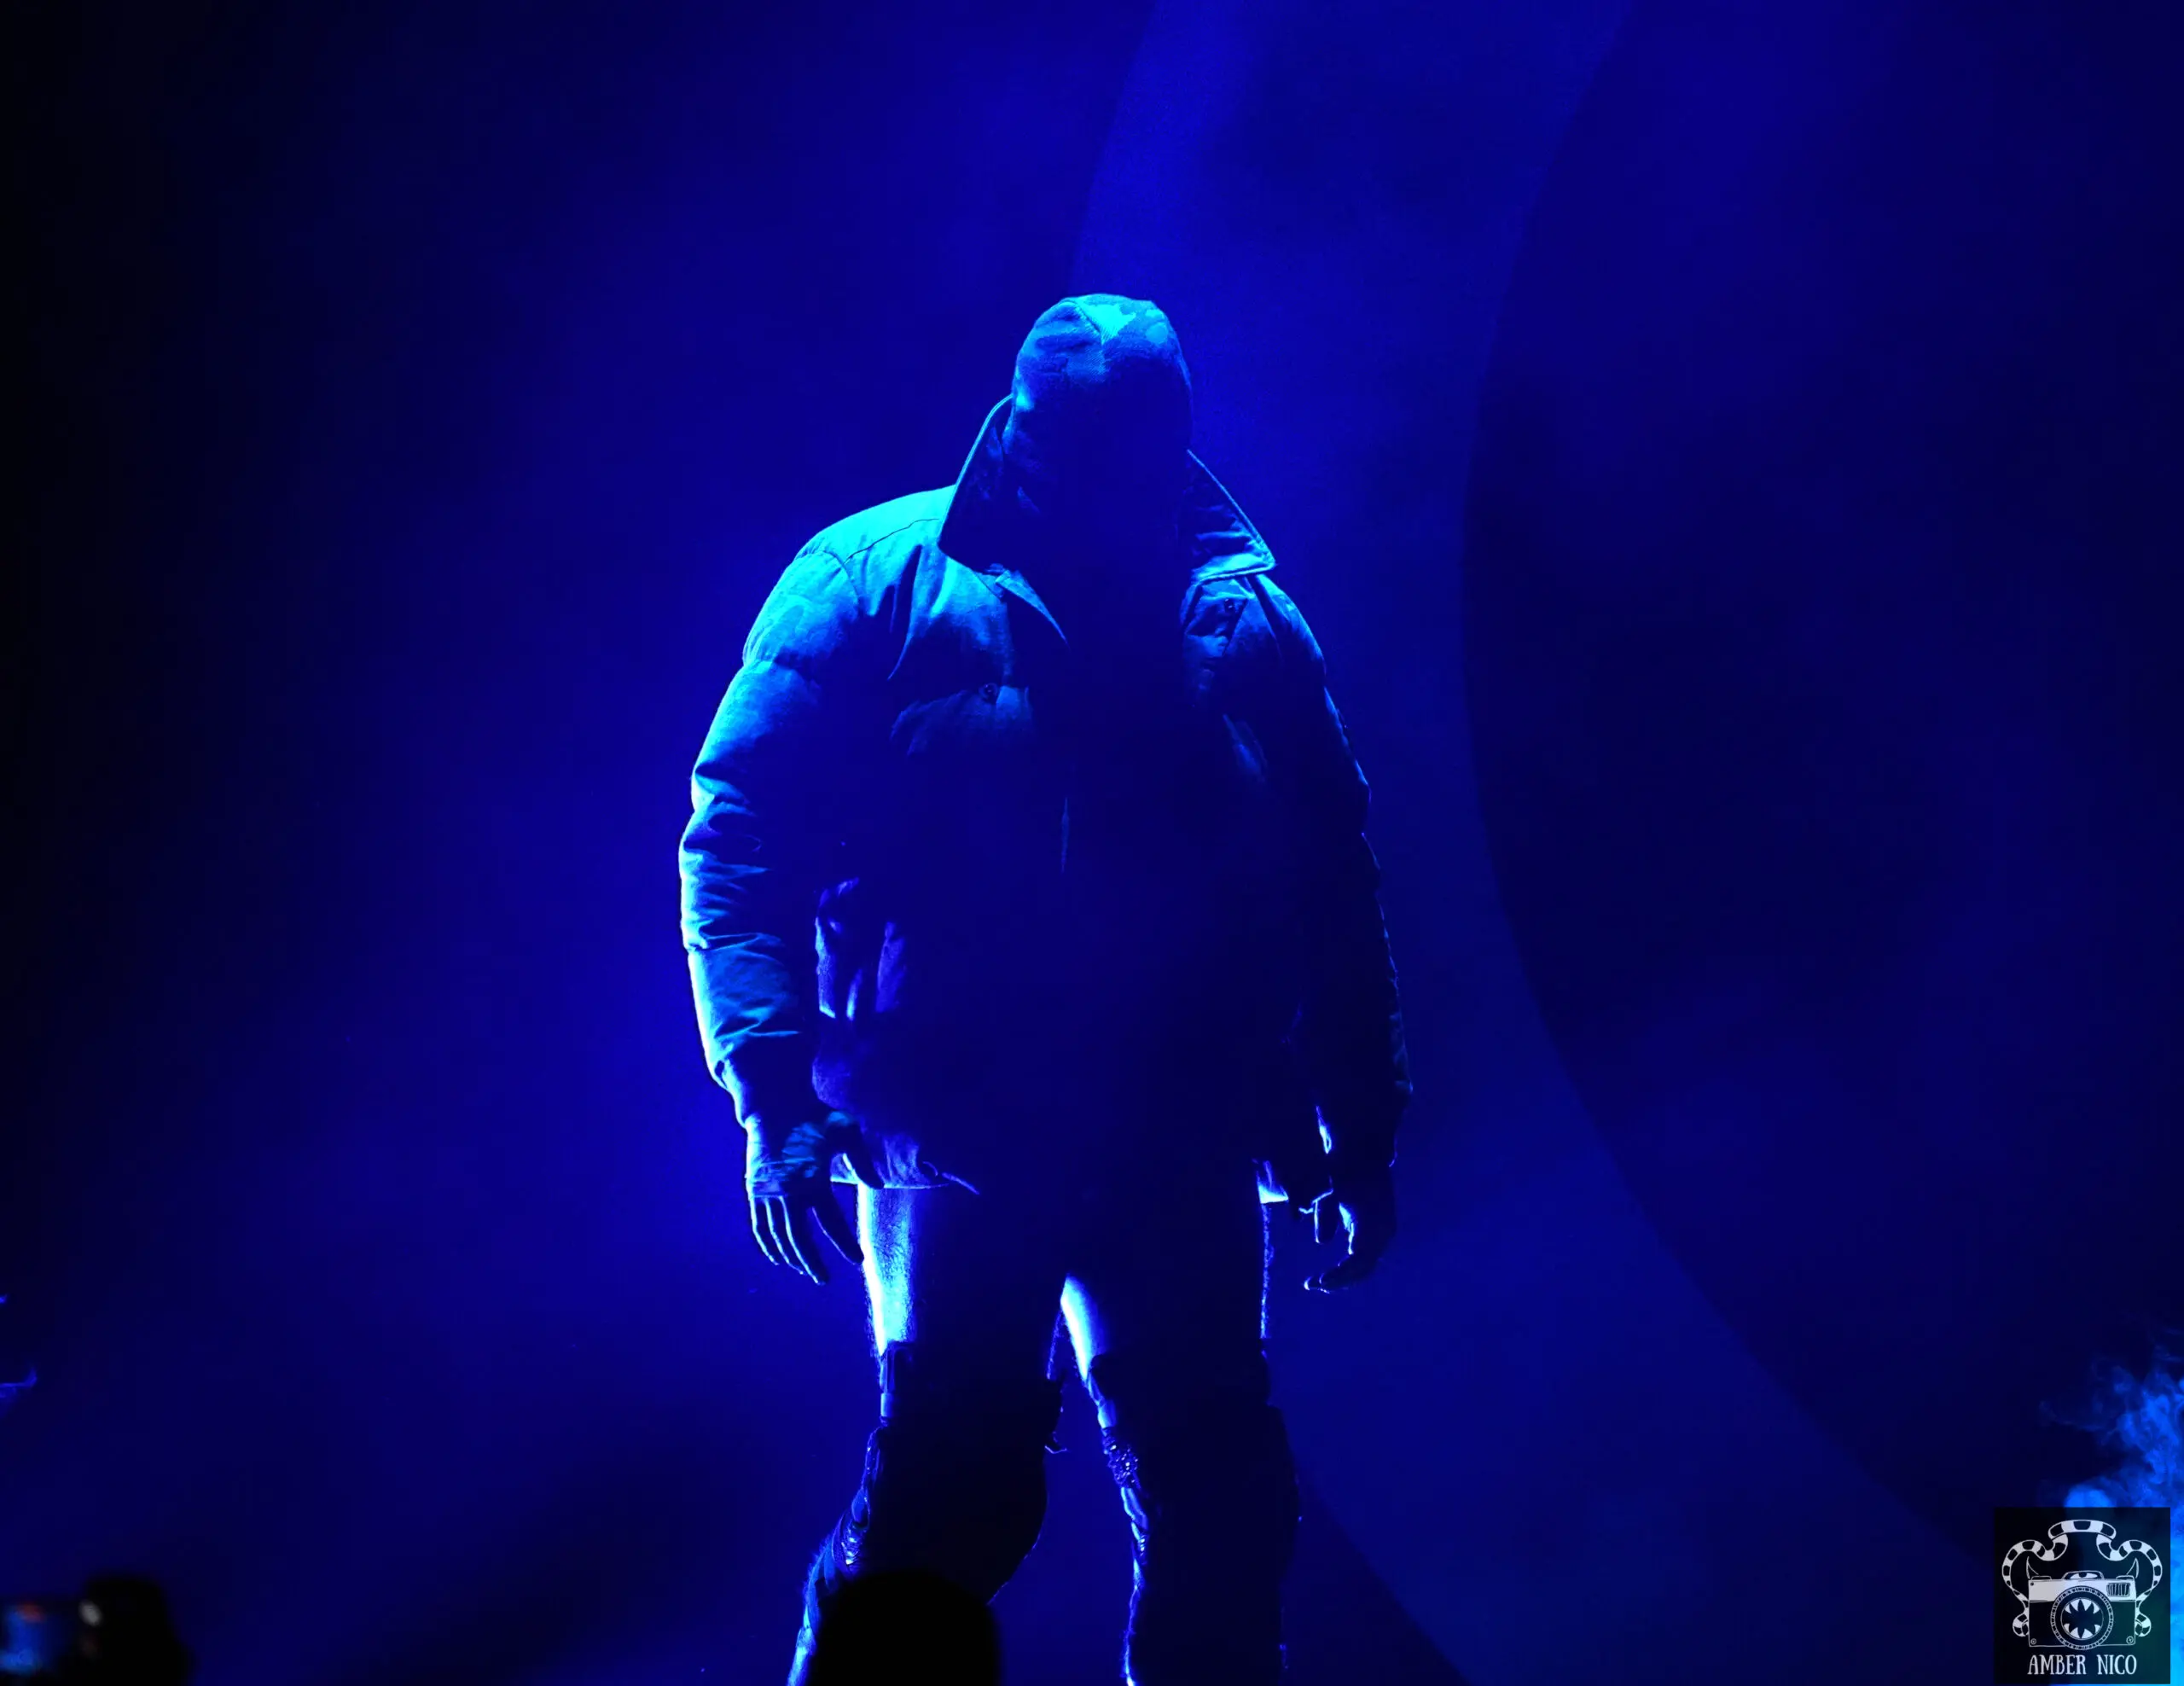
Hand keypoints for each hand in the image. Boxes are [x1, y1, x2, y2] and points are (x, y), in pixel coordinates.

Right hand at [746, 1112, 876, 1284]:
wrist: (774, 1103)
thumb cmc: (814, 1116)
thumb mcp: (847, 1131)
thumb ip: (863, 1161)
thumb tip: (878, 1187)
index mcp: (814, 1180)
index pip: (832, 1223)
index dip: (845, 1244)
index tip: (857, 1261)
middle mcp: (788, 1191)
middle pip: (800, 1238)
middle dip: (812, 1262)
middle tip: (823, 1279)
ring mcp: (768, 1192)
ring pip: (778, 1236)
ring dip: (791, 1257)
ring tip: (804, 1271)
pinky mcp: (754, 1190)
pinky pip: (760, 1227)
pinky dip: (768, 1245)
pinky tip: (778, 1258)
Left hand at [1302, 1159, 1395, 1292]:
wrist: (1361, 1152)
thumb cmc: (1342, 1169)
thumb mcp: (1329, 1190)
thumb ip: (1325, 1215)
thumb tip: (1322, 1241)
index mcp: (1375, 1222)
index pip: (1359, 1260)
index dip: (1340, 1275)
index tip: (1319, 1281)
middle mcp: (1384, 1231)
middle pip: (1364, 1268)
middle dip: (1339, 1280)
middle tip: (1313, 1284)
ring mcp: (1383, 1232)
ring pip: (1365, 1265)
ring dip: (1343, 1276)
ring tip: (1318, 1282)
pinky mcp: (1377, 1230)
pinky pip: (1364, 1256)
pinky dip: (1348, 1267)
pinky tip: (1330, 1273)